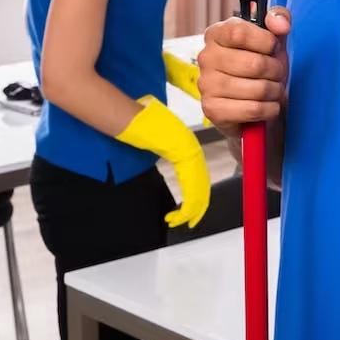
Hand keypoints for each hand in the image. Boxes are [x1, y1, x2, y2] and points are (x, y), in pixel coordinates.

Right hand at [113, 97, 210, 226]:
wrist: (136, 117)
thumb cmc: (144, 123)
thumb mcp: (161, 140)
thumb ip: (169, 149)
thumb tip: (168, 153)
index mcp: (189, 148)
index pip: (200, 178)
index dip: (199, 197)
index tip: (194, 212)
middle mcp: (193, 151)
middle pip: (202, 187)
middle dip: (197, 208)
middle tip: (190, 223)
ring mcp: (190, 154)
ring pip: (198, 191)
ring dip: (188, 212)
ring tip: (176, 222)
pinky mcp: (182, 158)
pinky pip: (191, 189)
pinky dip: (185, 208)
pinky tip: (175, 216)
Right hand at [197, 6, 290, 135]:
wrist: (251, 106)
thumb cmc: (261, 67)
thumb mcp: (271, 38)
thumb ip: (278, 18)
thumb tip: (281, 24)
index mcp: (216, 34)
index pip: (239, 32)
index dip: (265, 41)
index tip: (274, 48)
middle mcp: (206, 57)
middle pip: (254, 64)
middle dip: (276, 71)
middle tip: (277, 74)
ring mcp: (206, 84)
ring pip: (258, 89)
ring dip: (275, 91)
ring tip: (273, 90)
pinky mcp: (212, 110)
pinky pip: (253, 109)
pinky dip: (269, 109)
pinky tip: (267, 106)